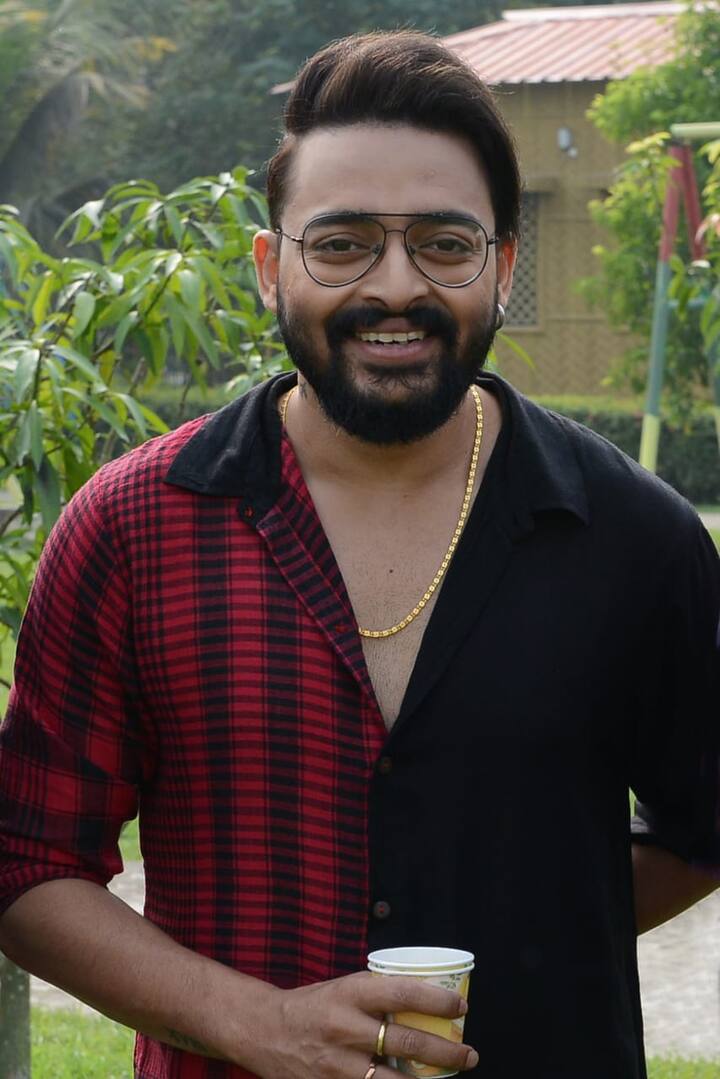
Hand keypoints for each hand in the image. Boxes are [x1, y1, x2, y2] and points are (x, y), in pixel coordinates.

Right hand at [246, 971, 477, 1078]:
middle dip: (446, 1052)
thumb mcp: (344, 987)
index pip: (402, 993)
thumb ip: (378, 994)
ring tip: (449, 1078)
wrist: (264, 1030)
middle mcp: (345, 1027)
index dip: (437, 1001)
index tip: (461, 1009)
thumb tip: (426, 997)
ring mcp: (337, 1063)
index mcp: (351, 992)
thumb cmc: (314, 1005)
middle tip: (469, 1055)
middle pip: (406, 1042)